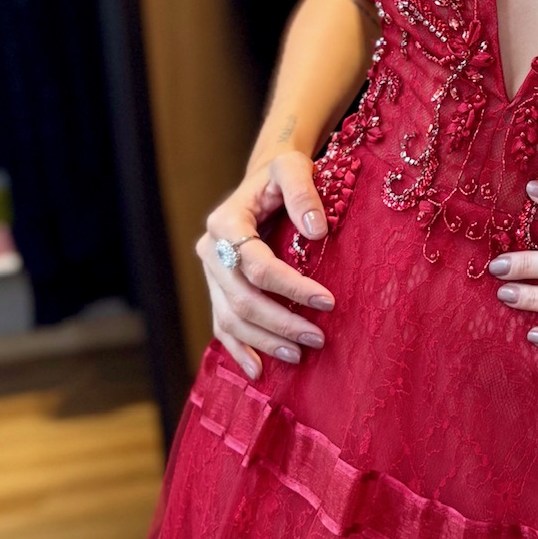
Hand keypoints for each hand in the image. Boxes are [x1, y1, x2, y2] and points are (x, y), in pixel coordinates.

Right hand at [198, 150, 334, 380]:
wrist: (266, 180)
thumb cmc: (282, 173)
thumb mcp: (293, 168)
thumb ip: (303, 193)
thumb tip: (317, 232)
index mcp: (225, 223)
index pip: (257, 266)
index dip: (291, 287)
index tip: (327, 301)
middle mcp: (211, 251)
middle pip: (242, 299)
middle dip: (280, 323)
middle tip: (318, 338)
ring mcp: (211, 274)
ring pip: (231, 319)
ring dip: (264, 341)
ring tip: (299, 355)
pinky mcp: (217, 289)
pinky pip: (222, 326)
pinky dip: (239, 350)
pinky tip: (258, 370)